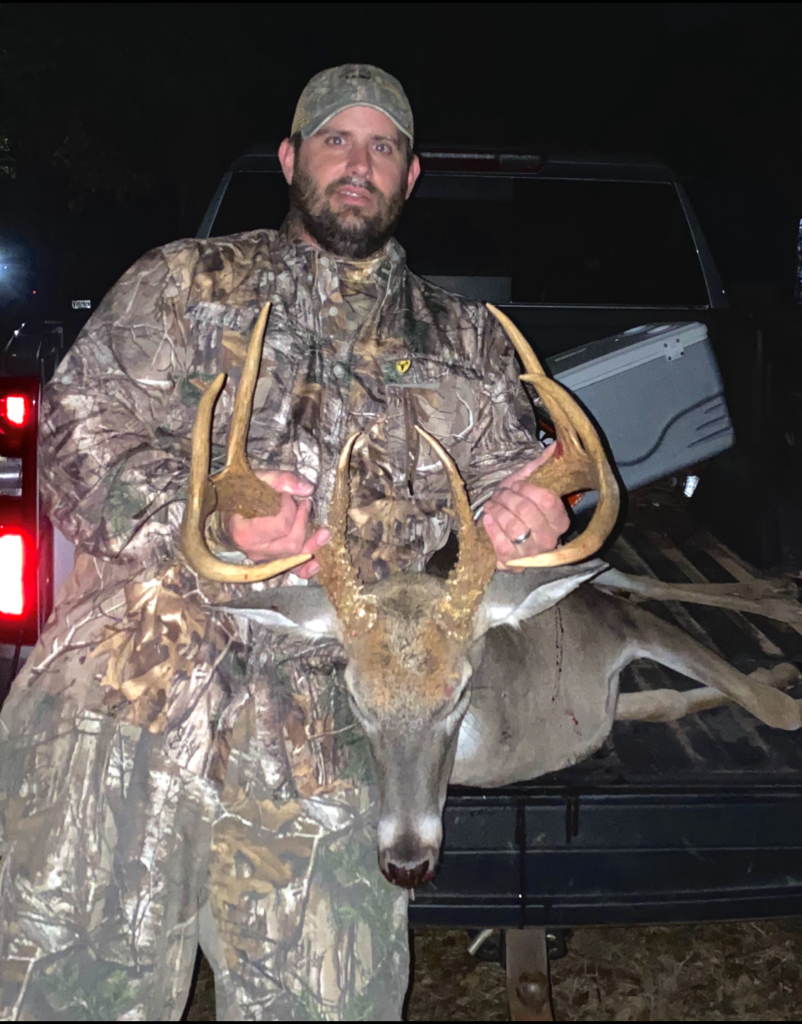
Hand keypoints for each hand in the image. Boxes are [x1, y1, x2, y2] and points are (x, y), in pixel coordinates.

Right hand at [226, 471, 328, 579]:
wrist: (227, 515)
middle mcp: (254, 550)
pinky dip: (305, 569)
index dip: (290, 509)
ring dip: (312, 543)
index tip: (287, 497)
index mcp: (245, 532)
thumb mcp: (257, 480)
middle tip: (305, 505)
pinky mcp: (271, 562)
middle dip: (303, 523)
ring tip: (324, 532)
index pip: (280, 525)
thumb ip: (282, 481)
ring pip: (294, 558)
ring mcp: (263, 559)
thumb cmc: (240, 497)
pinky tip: (316, 563)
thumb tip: (307, 489)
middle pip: (291, 544)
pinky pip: (291, 571)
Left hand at [482, 445, 570, 571]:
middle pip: (528, 511)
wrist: (497, 533)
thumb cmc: (514, 508)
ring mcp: (532, 554)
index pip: (549, 500)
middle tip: (499, 494)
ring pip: (515, 528)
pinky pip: (502, 545)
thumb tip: (556, 446)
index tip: (516, 484)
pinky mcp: (514, 564)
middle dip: (508, 498)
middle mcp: (550, 540)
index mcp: (559, 520)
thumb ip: (541, 467)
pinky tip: (487, 520)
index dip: (528, 489)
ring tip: (491, 506)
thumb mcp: (527, 485)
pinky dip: (492, 529)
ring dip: (498, 511)